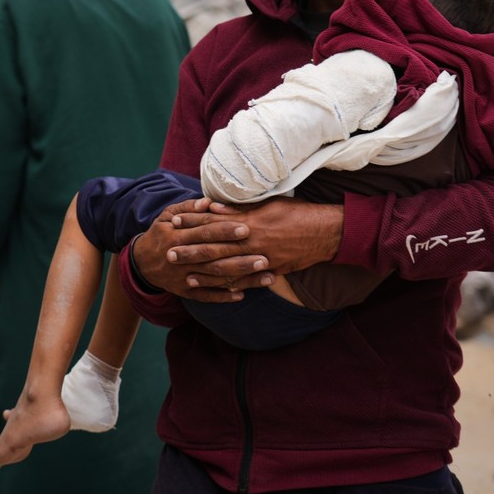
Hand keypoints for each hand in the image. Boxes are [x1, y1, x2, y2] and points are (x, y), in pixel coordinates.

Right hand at [131, 198, 261, 302]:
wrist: (141, 262)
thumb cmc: (160, 234)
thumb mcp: (167, 215)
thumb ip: (188, 208)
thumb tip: (209, 202)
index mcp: (177, 236)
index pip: (204, 233)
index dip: (224, 231)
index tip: (246, 229)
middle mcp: (181, 258)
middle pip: (213, 258)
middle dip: (239, 258)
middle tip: (264, 257)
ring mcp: (183, 277)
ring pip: (215, 279)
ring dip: (241, 280)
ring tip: (266, 277)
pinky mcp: (185, 292)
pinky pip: (205, 296)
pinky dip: (223, 297)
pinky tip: (242, 295)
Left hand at [171, 197, 341, 286]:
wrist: (325, 233)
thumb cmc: (297, 213)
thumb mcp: (268, 204)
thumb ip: (239, 209)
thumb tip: (213, 207)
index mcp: (249, 222)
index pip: (214, 221)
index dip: (193, 222)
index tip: (173, 222)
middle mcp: (251, 242)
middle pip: (214, 247)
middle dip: (190, 250)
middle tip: (169, 253)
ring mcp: (260, 259)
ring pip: (227, 268)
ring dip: (204, 273)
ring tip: (185, 276)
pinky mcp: (270, 271)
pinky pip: (246, 281)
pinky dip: (229, 286)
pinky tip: (215, 289)